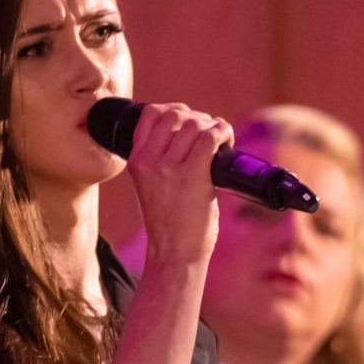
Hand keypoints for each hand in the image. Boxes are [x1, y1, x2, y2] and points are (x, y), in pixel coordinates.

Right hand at [127, 101, 231, 268]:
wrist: (173, 254)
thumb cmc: (169, 223)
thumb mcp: (150, 185)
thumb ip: (159, 160)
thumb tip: (189, 133)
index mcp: (136, 161)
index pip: (150, 114)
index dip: (173, 110)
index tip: (188, 120)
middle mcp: (149, 161)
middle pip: (174, 115)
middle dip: (196, 117)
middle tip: (208, 133)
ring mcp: (169, 168)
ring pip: (194, 124)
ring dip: (211, 125)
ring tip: (219, 139)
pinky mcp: (192, 176)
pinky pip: (210, 137)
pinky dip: (223, 131)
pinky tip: (227, 139)